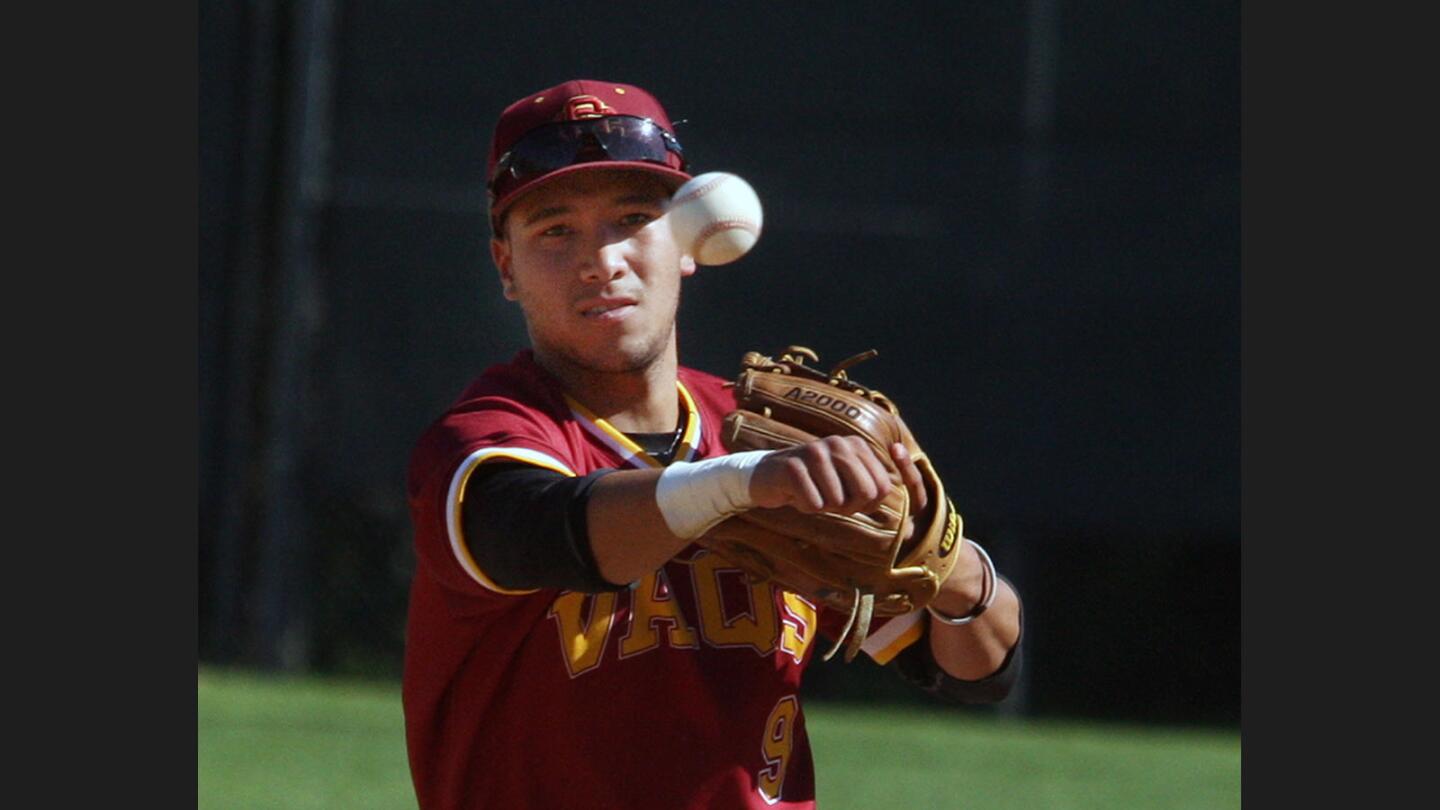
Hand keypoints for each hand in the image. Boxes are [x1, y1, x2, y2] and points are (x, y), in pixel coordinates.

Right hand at [748, 438, 927, 517]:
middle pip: (865, 494)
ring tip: (811, 493)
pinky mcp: (793, 466)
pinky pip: (813, 503)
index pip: (882, 489)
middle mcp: (839, 443)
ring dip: (824, 507)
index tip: (847, 500)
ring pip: (838, 501)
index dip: (866, 505)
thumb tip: (910, 524)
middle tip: (828, 500)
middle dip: (848, 508)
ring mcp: (815, 451)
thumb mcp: (845, 482)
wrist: (768, 476)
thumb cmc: (813, 484)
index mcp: (857, 446)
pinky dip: (805, 507)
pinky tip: (796, 495)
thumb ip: (873, 491)